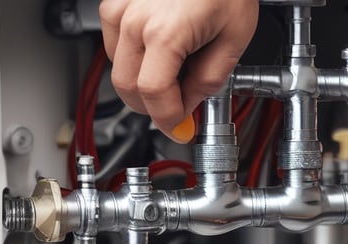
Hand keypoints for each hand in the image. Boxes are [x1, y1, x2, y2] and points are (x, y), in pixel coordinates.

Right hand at [100, 0, 258, 141]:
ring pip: (118, 68)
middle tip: (177, 109)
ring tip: (175, 72)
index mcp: (165, 32)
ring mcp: (119, 9)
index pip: (152, 96)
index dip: (167, 120)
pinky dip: (134, 58)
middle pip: (127, 88)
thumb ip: (208, 80)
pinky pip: (114, 45)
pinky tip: (160, 52)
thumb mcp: (233, 38)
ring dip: (142, 82)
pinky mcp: (114, 2)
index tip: (178, 127)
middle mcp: (134, 20)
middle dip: (152, 106)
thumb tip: (189, 106)